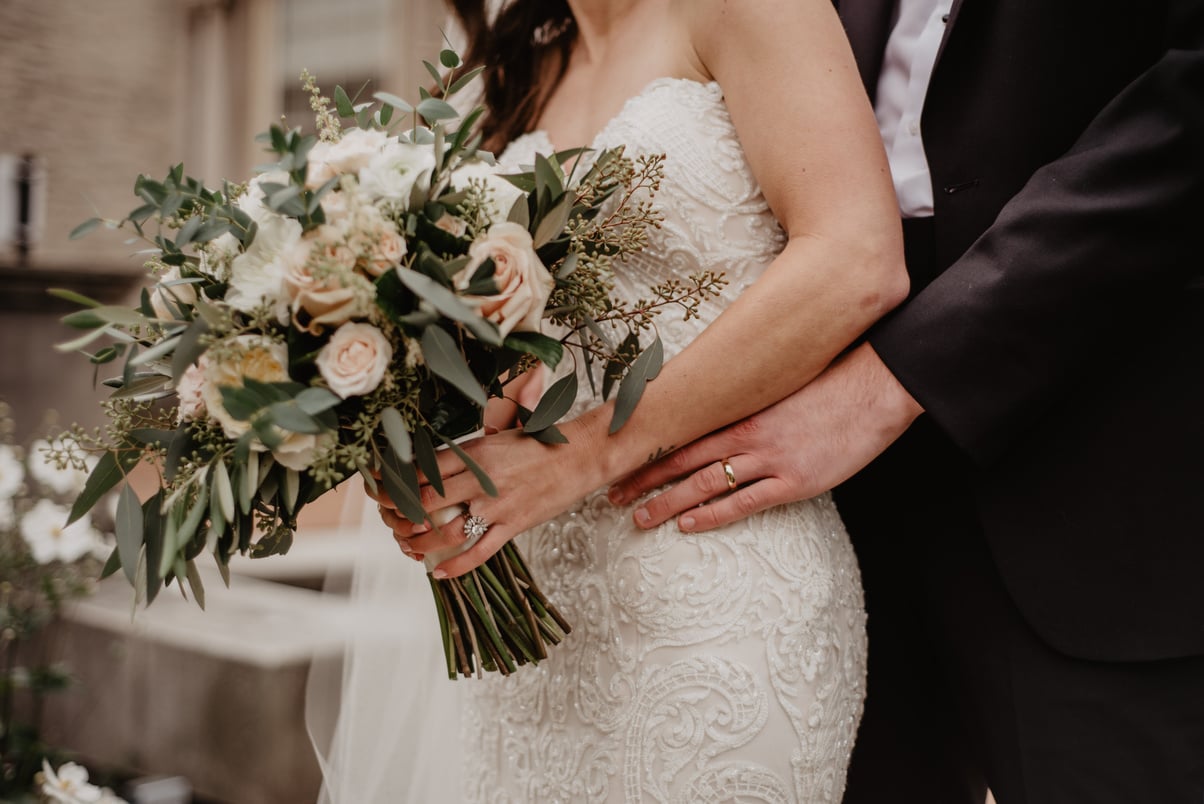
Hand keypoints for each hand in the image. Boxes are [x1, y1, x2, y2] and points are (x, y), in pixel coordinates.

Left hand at [372, 368, 547, 559]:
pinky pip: (480, 552)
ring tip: (407, 546)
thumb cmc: (539, 443)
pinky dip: (457, 566)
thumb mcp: (497, 436)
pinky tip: (439, 572)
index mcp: (475, 452)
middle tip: (388, 519)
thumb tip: (433, 463)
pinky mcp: (514, 526)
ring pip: (447, 532)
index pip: (422, 470)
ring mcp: (498, 506)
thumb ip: (467, 452)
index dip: (396, 482)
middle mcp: (482, 479)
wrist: (580, 455)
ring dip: (420, 543)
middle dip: (399, 514)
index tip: (381, 489)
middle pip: (426, 502)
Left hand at [607, 344, 922, 531]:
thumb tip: (720, 407)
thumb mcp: (781, 385)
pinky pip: (744, 503)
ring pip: (705, 484)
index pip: (682, 431)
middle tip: (612, 495)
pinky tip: (687, 525)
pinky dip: (712, 516)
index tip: (620, 458)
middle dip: (644, 478)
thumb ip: (749, 400)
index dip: (649, 448)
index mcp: (742, 407)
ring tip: (639, 518)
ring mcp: (770, 459)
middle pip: (682, 459)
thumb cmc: (831, 382)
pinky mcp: (794, 481)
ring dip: (667, 502)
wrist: (875, 388)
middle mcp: (747, 433)